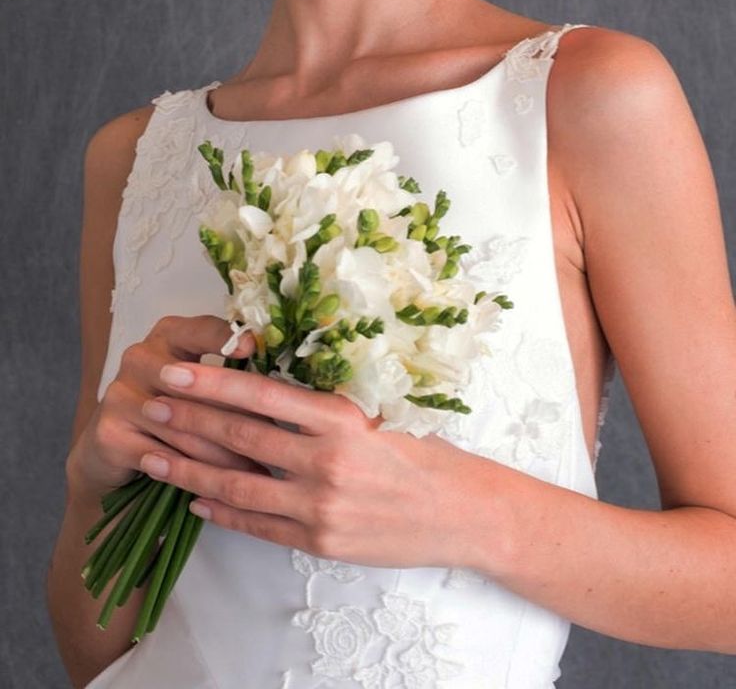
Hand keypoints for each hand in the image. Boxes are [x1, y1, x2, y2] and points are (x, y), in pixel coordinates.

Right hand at [65, 314, 267, 502]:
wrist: (115, 451)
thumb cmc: (179, 413)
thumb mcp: (206, 388)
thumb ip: (237, 380)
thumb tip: (292, 391)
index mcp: (171, 334)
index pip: (203, 330)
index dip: (229, 339)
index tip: (255, 349)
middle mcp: (141, 356)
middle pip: (196, 385)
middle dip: (240, 417)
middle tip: (279, 440)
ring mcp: (120, 393)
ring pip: (185, 425)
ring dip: (226, 454)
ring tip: (261, 474)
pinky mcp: (109, 432)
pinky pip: (164, 456)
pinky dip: (196, 475)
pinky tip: (221, 489)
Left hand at [135, 359, 497, 569]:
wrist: (463, 513)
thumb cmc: (424, 455)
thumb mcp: (381, 414)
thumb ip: (326, 406)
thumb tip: (270, 389)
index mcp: (343, 419)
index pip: (263, 395)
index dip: (213, 383)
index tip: (176, 371)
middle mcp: (326, 461)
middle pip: (240, 437)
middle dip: (188, 420)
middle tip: (149, 405)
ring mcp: (320, 506)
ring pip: (238, 485)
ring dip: (189, 468)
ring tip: (152, 456)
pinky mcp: (320, 541)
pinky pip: (258, 525)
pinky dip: (222, 511)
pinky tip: (196, 499)